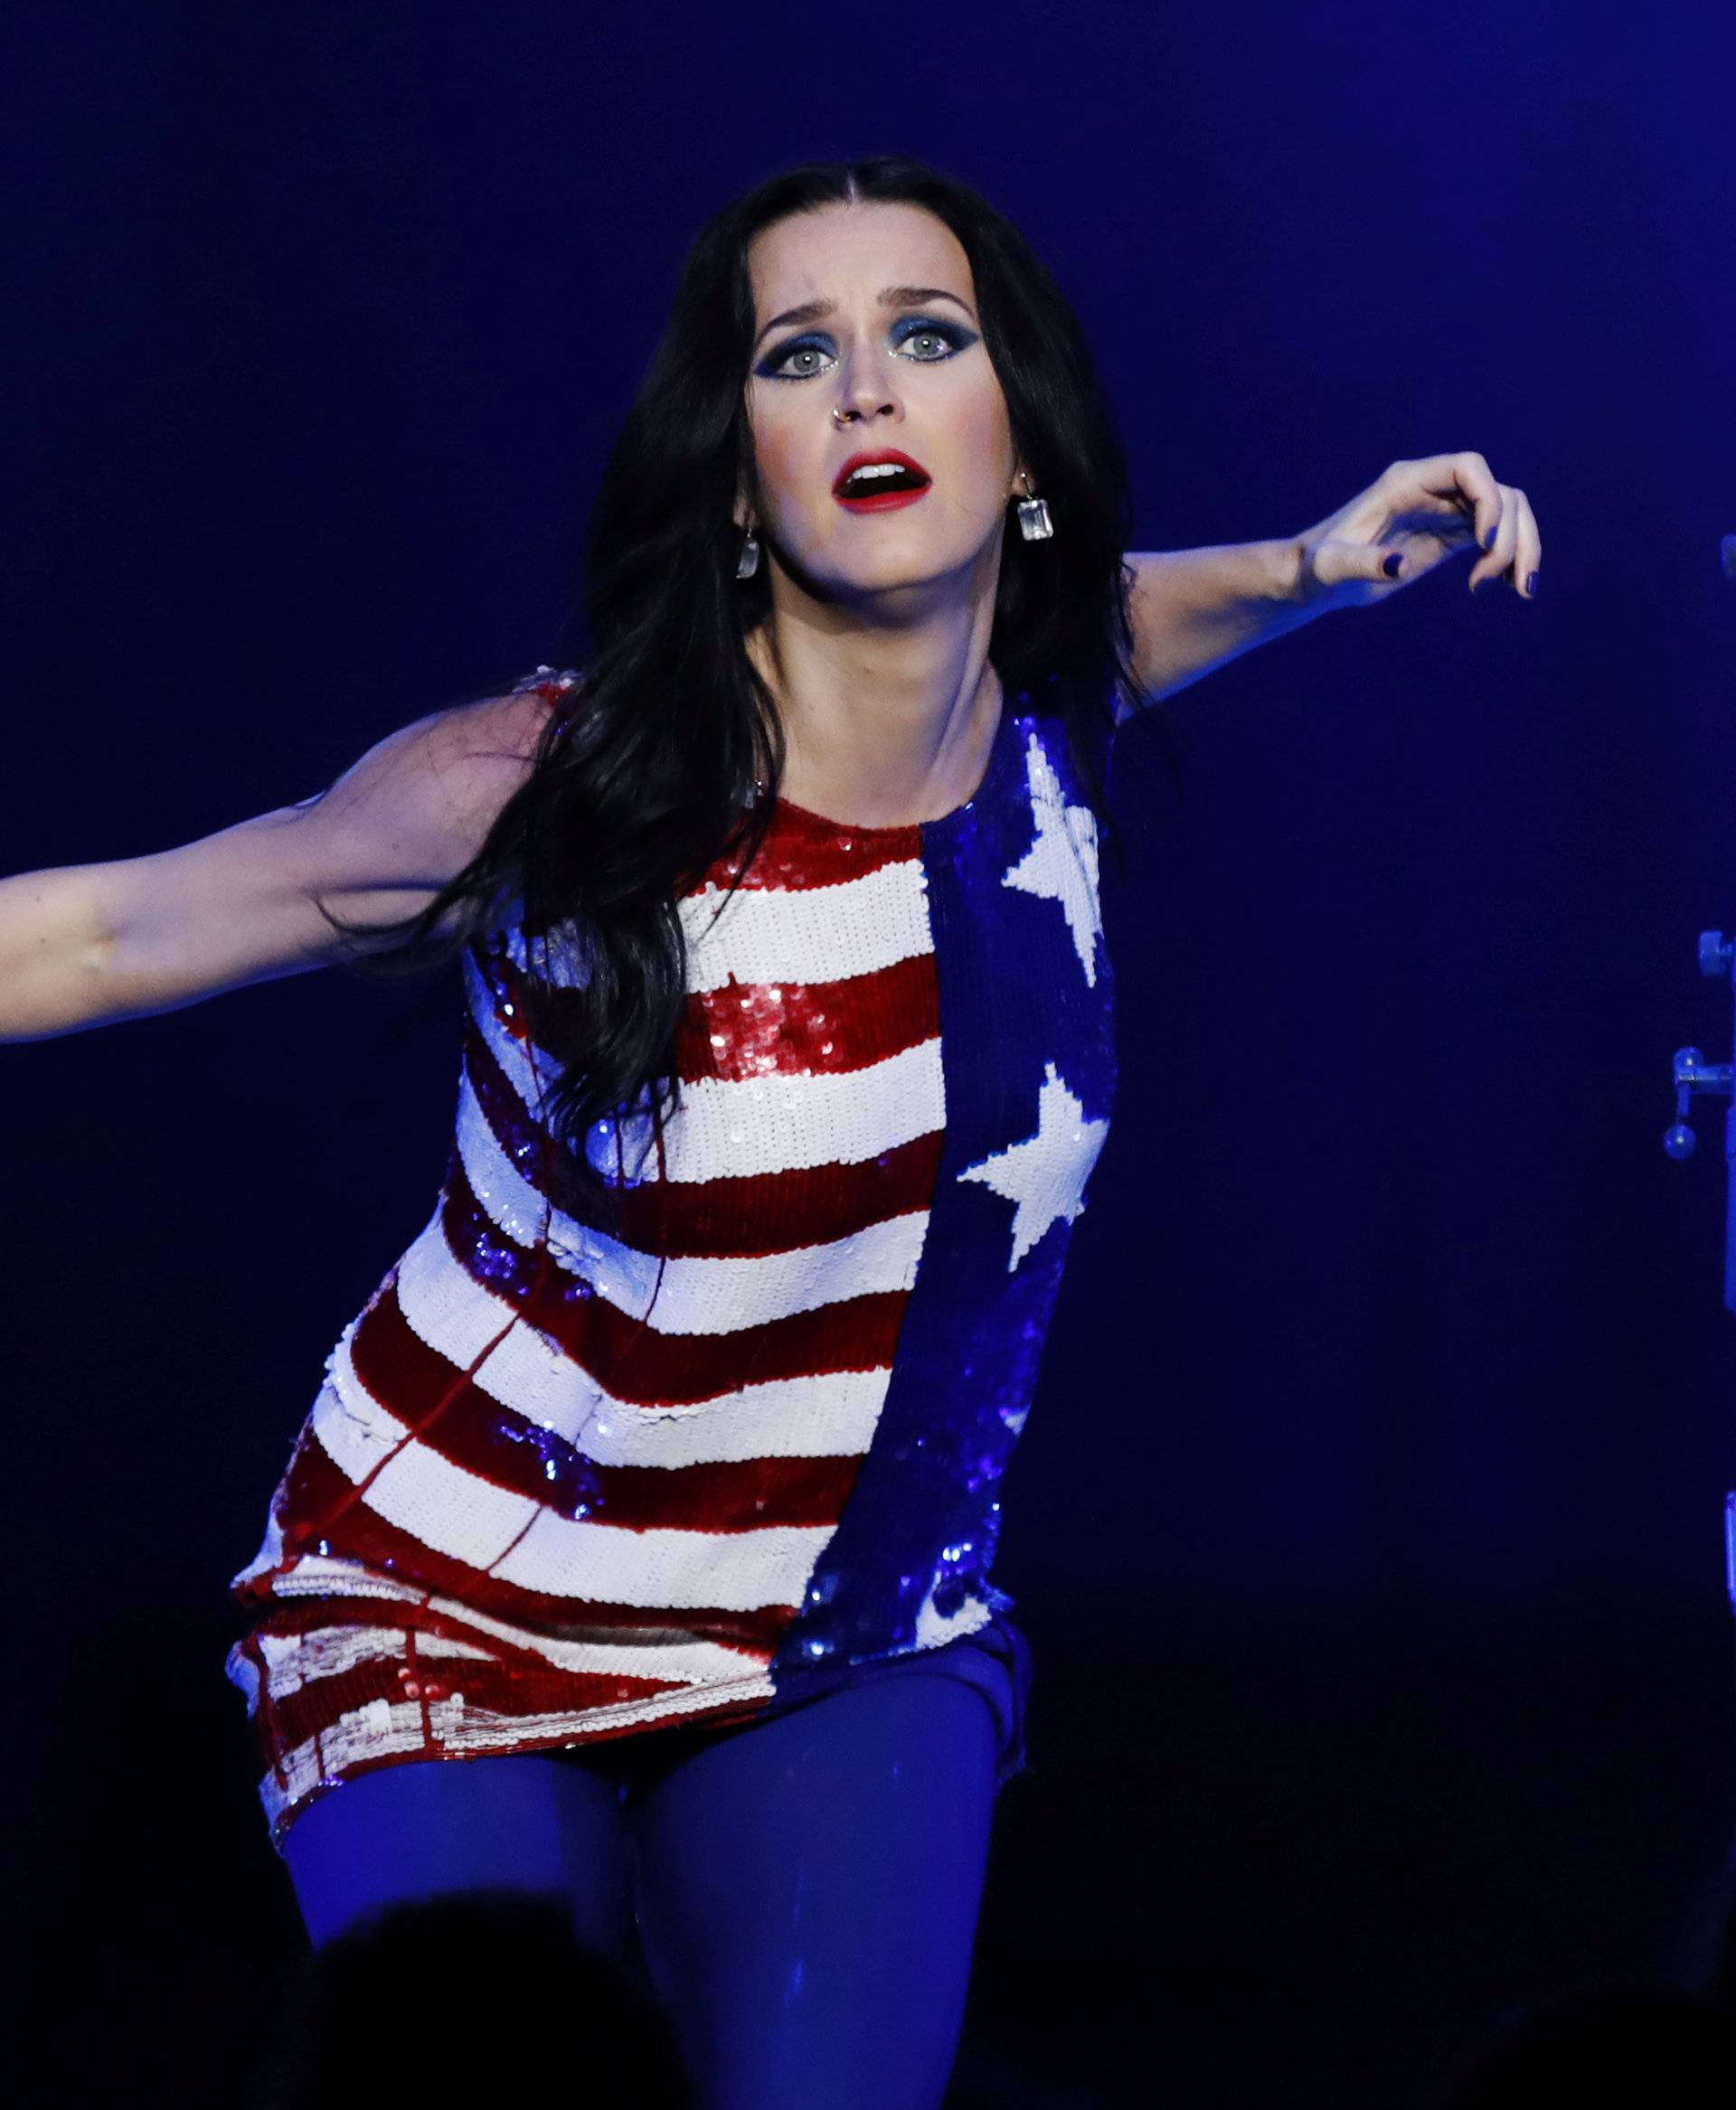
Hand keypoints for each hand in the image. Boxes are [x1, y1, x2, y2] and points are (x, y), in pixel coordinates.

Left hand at [1293, 452, 1541, 610]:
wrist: (1315, 578)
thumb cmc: (1317, 568)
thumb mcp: (1331, 567)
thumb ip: (1360, 564)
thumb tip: (1398, 567)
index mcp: (1406, 482)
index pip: (1468, 467)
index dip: (1488, 497)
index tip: (1484, 543)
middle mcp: (1432, 489)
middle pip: (1499, 493)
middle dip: (1511, 535)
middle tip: (1493, 581)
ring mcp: (1446, 510)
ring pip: (1507, 513)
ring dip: (1521, 547)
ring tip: (1518, 591)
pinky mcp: (1450, 535)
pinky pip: (1496, 535)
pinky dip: (1510, 557)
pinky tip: (1506, 587)